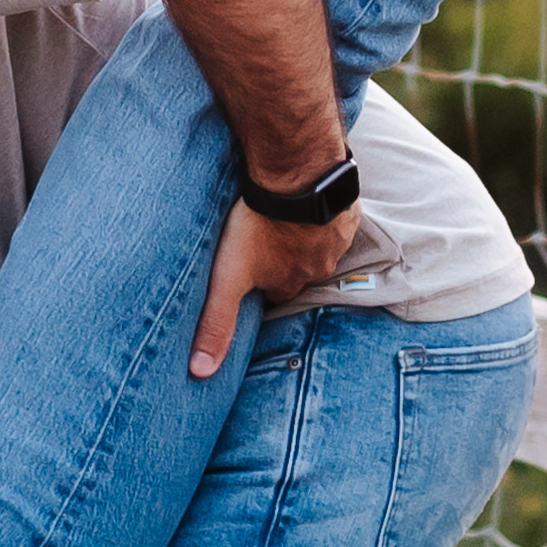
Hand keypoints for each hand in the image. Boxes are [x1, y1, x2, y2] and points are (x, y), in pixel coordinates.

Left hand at [190, 189, 366, 380]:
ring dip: (303, 231)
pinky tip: (305, 197)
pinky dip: (322, 211)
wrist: (295, 174)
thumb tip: (200, 371)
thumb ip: (216, 323)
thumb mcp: (228, 277)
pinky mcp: (346, 211)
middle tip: (263, 235)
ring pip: (318, 241)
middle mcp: (318, 267)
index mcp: (290, 283)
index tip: (249, 269)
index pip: (275, 293)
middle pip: (298, 268)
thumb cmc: (258, 224)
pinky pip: (336, 216)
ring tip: (281, 213)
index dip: (261, 282)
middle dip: (284, 257)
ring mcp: (335, 239)